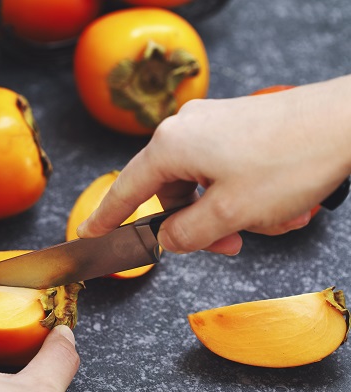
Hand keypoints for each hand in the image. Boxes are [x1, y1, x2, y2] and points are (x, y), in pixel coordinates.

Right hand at [78, 75, 350, 254]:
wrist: (345, 122)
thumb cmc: (288, 162)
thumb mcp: (229, 213)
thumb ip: (186, 235)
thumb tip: (166, 240)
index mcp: (170, 146)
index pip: (126, 190)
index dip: (107, 219)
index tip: (89, 236)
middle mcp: (184, 128)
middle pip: (171, 192)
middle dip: (199, 225)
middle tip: (229, 245)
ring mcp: (212, 123)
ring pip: (203, 184)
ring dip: (230, 212)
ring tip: (269, 222)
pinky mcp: (237, 123)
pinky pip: (226, 169)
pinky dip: (245, 193)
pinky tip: (278, 204)